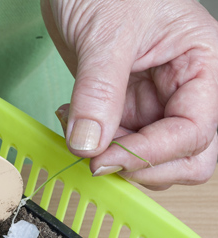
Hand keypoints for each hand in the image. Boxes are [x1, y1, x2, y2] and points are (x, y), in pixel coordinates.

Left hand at [42, 0, 217, 189]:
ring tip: (76, 125)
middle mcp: (184, 89)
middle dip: (142, 166)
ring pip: (149, 155)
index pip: (193, 131)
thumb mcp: (106, 36)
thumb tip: (89, 145)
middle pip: (186, 155)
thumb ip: (99, 92)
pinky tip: (70, 117)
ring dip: (112, 156)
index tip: (104, 159)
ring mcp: (153, 100)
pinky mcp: (124, 105)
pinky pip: (117, 142)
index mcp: (202, 65)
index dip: (150, 154)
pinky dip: (93, 143)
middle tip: (98, 159)